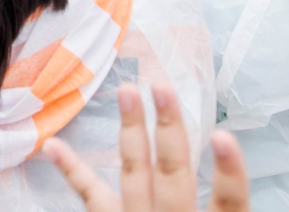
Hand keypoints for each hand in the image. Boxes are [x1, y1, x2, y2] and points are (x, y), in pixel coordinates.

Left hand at [46, 82, 248, 211]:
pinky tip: (52, 146)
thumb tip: (235, 179)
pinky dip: (73, 172)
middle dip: (169, 130)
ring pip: (136, 177)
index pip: (231, 206)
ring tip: (126, 92)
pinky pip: (93, 200)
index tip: (223, 136)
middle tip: (161, 87)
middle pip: (176, 178)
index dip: (229, 174)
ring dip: (131, 133)